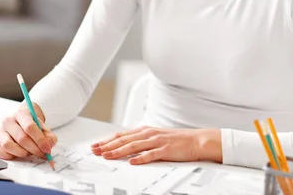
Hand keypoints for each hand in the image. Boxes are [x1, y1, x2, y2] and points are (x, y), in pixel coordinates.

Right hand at [0, 103, 56, 159]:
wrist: (23, 122)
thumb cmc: (33, 126)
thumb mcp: (43, 128)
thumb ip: (49, 136)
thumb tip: (49, 145)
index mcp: (21, 114)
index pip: (30, 127)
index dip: (40, 140)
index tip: (47, 149)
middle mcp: (9, 121)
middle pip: (21, 138)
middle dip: (34, 149)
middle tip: (41, 154)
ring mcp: (1, 131)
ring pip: (8, 145)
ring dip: (21, 153)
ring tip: (29, 153)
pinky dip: (9, 156)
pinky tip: (17, 155)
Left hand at [90, 126, 221, 164]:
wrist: (197, 140)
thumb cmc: (177, 140)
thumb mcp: (157, 137)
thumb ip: (142, 140)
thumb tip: (126, 147)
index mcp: (146, 131)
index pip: (123, 135)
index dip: (108, 140)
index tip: (96, 145)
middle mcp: (150, 134)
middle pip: (124, 139)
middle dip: (108, 145)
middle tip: (95, 150)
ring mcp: (157, 141)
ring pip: (134, 146)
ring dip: (119, 151)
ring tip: (107, 156)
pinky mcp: (165, 150)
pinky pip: (151, 155)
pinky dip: (140, 158)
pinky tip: (132, 162)